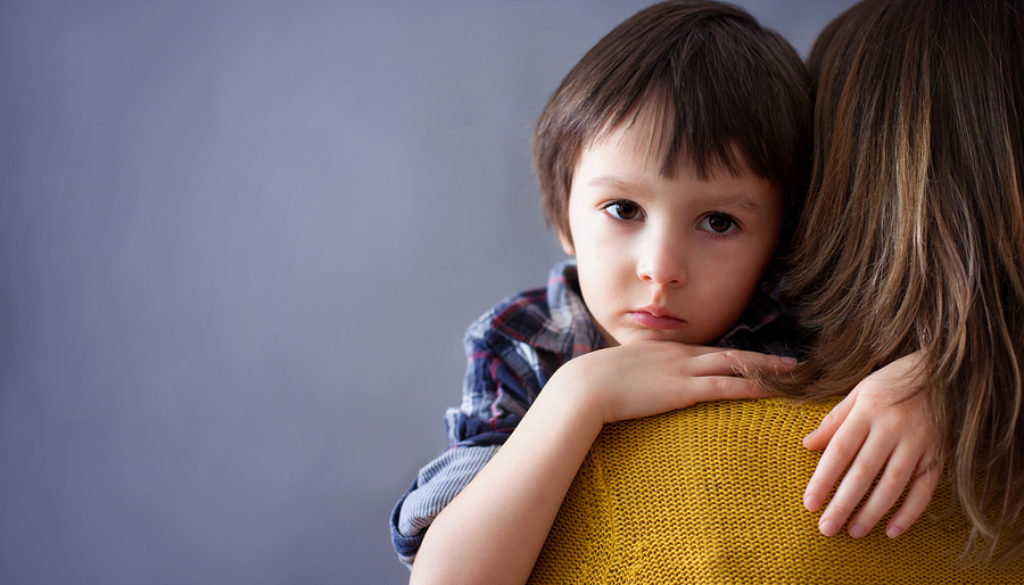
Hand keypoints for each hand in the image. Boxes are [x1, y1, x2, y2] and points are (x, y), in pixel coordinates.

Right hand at [556, 341, 795, 423]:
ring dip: (767, 369)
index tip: (756, 362)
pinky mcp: (683, 389)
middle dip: (763, 359)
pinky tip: (772, 390)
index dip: (735, 358)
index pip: (709, 353)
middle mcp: (680, 354)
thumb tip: (637, 391)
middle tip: (793, 363)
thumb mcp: (619, 376)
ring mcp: (683, 369)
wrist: (584, 386)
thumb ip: (636, 380)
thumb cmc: (593, 386)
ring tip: (794, 373)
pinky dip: (752, 386)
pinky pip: (726, 386)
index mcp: (665, 351)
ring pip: (736, 365)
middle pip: (731, 354)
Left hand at [802, 352, 939, 538]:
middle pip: (863, 472)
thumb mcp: (859, 392)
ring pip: (893, 484)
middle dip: (843, 503)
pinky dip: (910, 512)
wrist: (946, 370)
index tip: (809, 503)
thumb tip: (808, 444)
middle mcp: (892, 427)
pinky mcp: (939, 454)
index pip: (839, 450)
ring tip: (854, 532)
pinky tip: (893, 530)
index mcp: (867, 410)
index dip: (823, 479)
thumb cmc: (893, 381)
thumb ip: (834, 420)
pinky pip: (924, 488)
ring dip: (872, 512)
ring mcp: (918, 442)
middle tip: (826, 528)